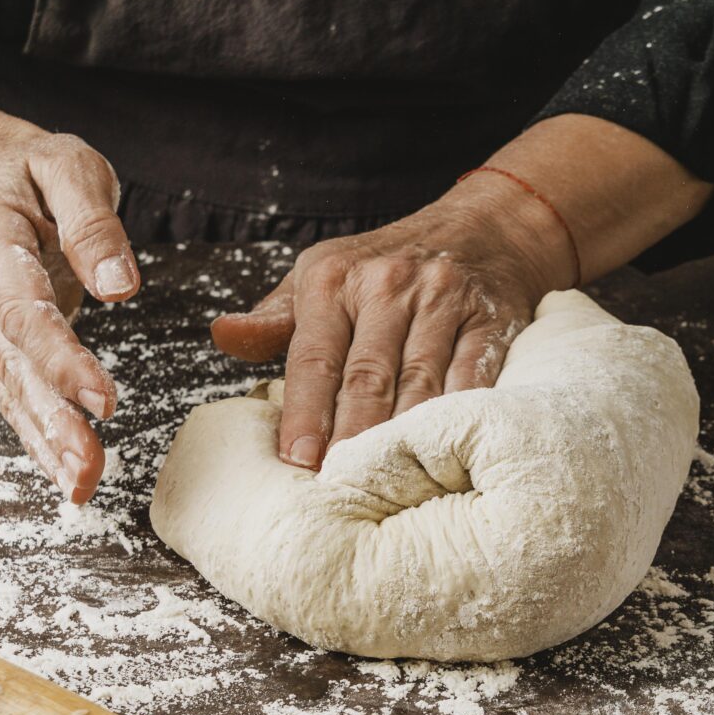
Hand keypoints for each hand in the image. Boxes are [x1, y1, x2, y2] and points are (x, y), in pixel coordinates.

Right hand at [0, 58, 140, 502]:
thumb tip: (120, 287)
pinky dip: (39, 438)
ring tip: (82, 485)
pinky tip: (66, 473)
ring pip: (11, 390)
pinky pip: (14, 395)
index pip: (23, 308)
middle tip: (89, 469)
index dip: (60, 359)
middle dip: (52, 421)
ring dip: (46, 442)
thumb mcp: (67, 167)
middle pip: (14, 364)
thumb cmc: (33, 172)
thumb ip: (92, 223)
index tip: (104, 401)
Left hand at [212, 177, 569, 469]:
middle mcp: (388, 284)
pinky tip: (441, 455)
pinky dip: (455, 420)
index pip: (313, 358)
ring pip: (418, 384)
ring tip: (383, 484)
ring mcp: (443, 300)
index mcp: (334, 278)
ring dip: (400, 439)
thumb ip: (273, 319)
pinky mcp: (490, 320)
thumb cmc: (383, 266)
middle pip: (366, 377)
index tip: (297, 461)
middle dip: (349, 437)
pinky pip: (472, 378)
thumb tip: (223, 336)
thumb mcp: (319, 277)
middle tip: (337, 487)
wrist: (482, 227)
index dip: (304, 414)